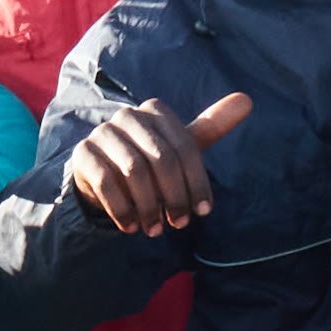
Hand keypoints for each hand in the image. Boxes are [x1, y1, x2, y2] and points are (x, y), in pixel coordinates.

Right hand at [59, 88, 250, 237]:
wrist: (103, 174)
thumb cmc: (152, 161)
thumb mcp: (183, 147)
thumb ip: (212, 125)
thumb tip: (248, 100)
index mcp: (156, 111)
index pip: (185, 148)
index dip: (197, 183)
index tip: (203, 212)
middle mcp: (128, 116)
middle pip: (161, 160)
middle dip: (174, 197)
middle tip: (179, 224)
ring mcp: (103, 133)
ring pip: (134, 172)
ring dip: (149, 207)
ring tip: (156, 230)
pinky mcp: (83, 154)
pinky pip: (106, 182)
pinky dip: (122, 209)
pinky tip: (132, 227)